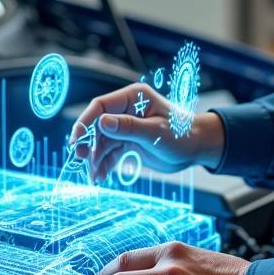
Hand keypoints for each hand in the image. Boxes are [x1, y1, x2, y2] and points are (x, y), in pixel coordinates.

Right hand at [70, 83, 225, 182]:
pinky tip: (100, 177)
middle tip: (81, 160)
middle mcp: (126, 110)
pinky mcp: (128, 142)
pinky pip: (110, 153)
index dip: (85, 122)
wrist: (197, 149)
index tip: (76, 140)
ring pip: (101, 142)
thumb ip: (129, 127)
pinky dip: (104, 165)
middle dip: (88, 144)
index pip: (100, 106)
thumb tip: (102, 122)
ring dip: (95, 158)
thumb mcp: (156, 132)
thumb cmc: (183, 135)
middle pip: (97, 125)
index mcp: (133, 98)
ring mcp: (126, 127)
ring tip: (93, 175)